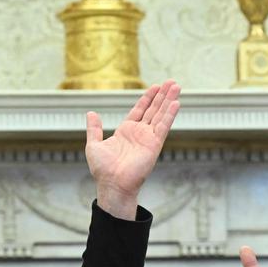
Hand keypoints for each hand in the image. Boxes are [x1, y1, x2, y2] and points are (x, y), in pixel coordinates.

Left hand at [85, 80, 181, 219]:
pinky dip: (170, 114)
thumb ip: (94, 129)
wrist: (112, 184)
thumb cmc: (103, 170)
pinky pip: (163, 126)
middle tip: (172, 82)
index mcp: (126, 132)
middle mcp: (139, 133)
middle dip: (162, 95)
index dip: (147, 98)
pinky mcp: (154, 145)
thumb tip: (91, 113)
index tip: (156, 87)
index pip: (140, 110)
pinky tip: (176, 103)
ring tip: (176, 86)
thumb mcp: (94, 145)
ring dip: (169, 100)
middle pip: (153, 110)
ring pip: (160, 115)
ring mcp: (148, 138)